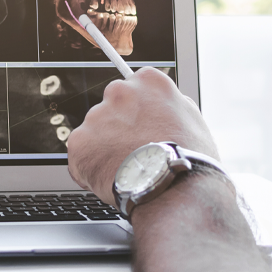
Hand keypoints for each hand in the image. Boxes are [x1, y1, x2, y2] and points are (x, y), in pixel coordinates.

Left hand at [67, 67, 218, 204]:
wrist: (174, 190)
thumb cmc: (189, 158)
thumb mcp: (192, 118)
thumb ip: (171, 104)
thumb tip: (160, 104)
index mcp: (148, 81)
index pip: (134, 88)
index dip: (138, 112)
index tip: (142, 127)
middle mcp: (118, 91)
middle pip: (111, 107)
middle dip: (118, 127)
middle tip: (133, 150)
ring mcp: (96, 116)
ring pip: (95, 131)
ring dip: (104, 147)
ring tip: (126, 168)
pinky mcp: (79, 141)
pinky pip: (81, 154)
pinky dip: (90, 166)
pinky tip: (111, 177)